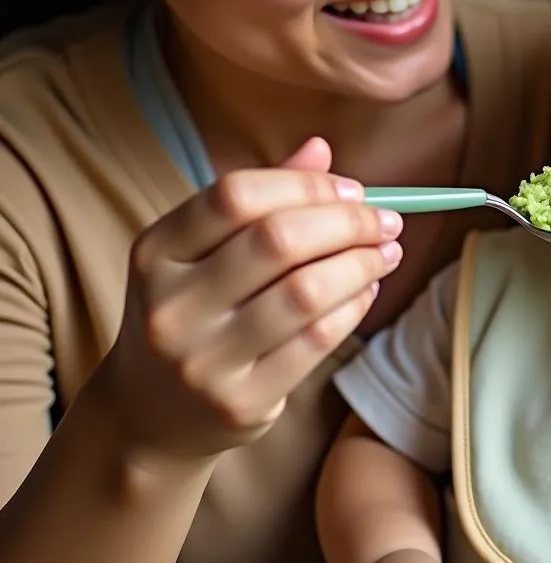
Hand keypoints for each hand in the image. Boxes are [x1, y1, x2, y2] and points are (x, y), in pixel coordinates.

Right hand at [102, 137, 402, 461]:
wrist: (150, 414)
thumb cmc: (193, 310)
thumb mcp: (204, 251)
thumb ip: (262, 197)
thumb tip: (321, 148)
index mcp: (156, 251)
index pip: (236, 196)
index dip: (306, 185)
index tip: (352, 189)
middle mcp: (171, 305)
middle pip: (278, 241)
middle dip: (348, 222)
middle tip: (385, 220)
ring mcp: (202, 359)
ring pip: (306, 293)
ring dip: (362, 264)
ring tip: (387, 252)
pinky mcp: (240, 401)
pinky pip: (317, 340)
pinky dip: (355, 307)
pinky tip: (368, 290)